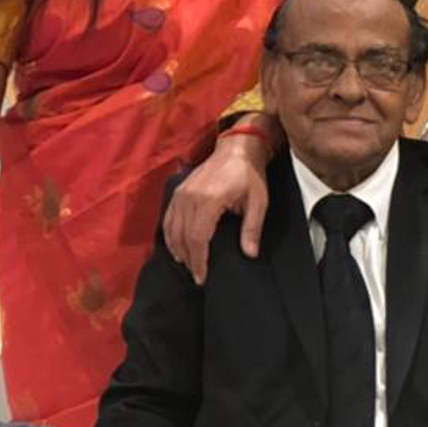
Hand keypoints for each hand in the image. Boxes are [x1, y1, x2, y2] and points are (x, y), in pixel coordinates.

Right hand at [164, 131, 271, 282]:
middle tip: (197, 276)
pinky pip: (169, 217)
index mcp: (209, 199)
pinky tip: (177, 247)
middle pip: (182, 236)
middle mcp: (190, 196)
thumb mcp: (258, 202)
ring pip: (172, 228)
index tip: (202, 277)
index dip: (199, 260)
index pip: (197, 238)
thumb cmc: (249, 175)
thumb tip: (250, 254)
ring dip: (178, 249)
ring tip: (188, 264)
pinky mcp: (179, 191)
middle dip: (189, 259)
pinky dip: (170, 234)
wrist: (237, 149)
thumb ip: (252, 228)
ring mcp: (182, 192)